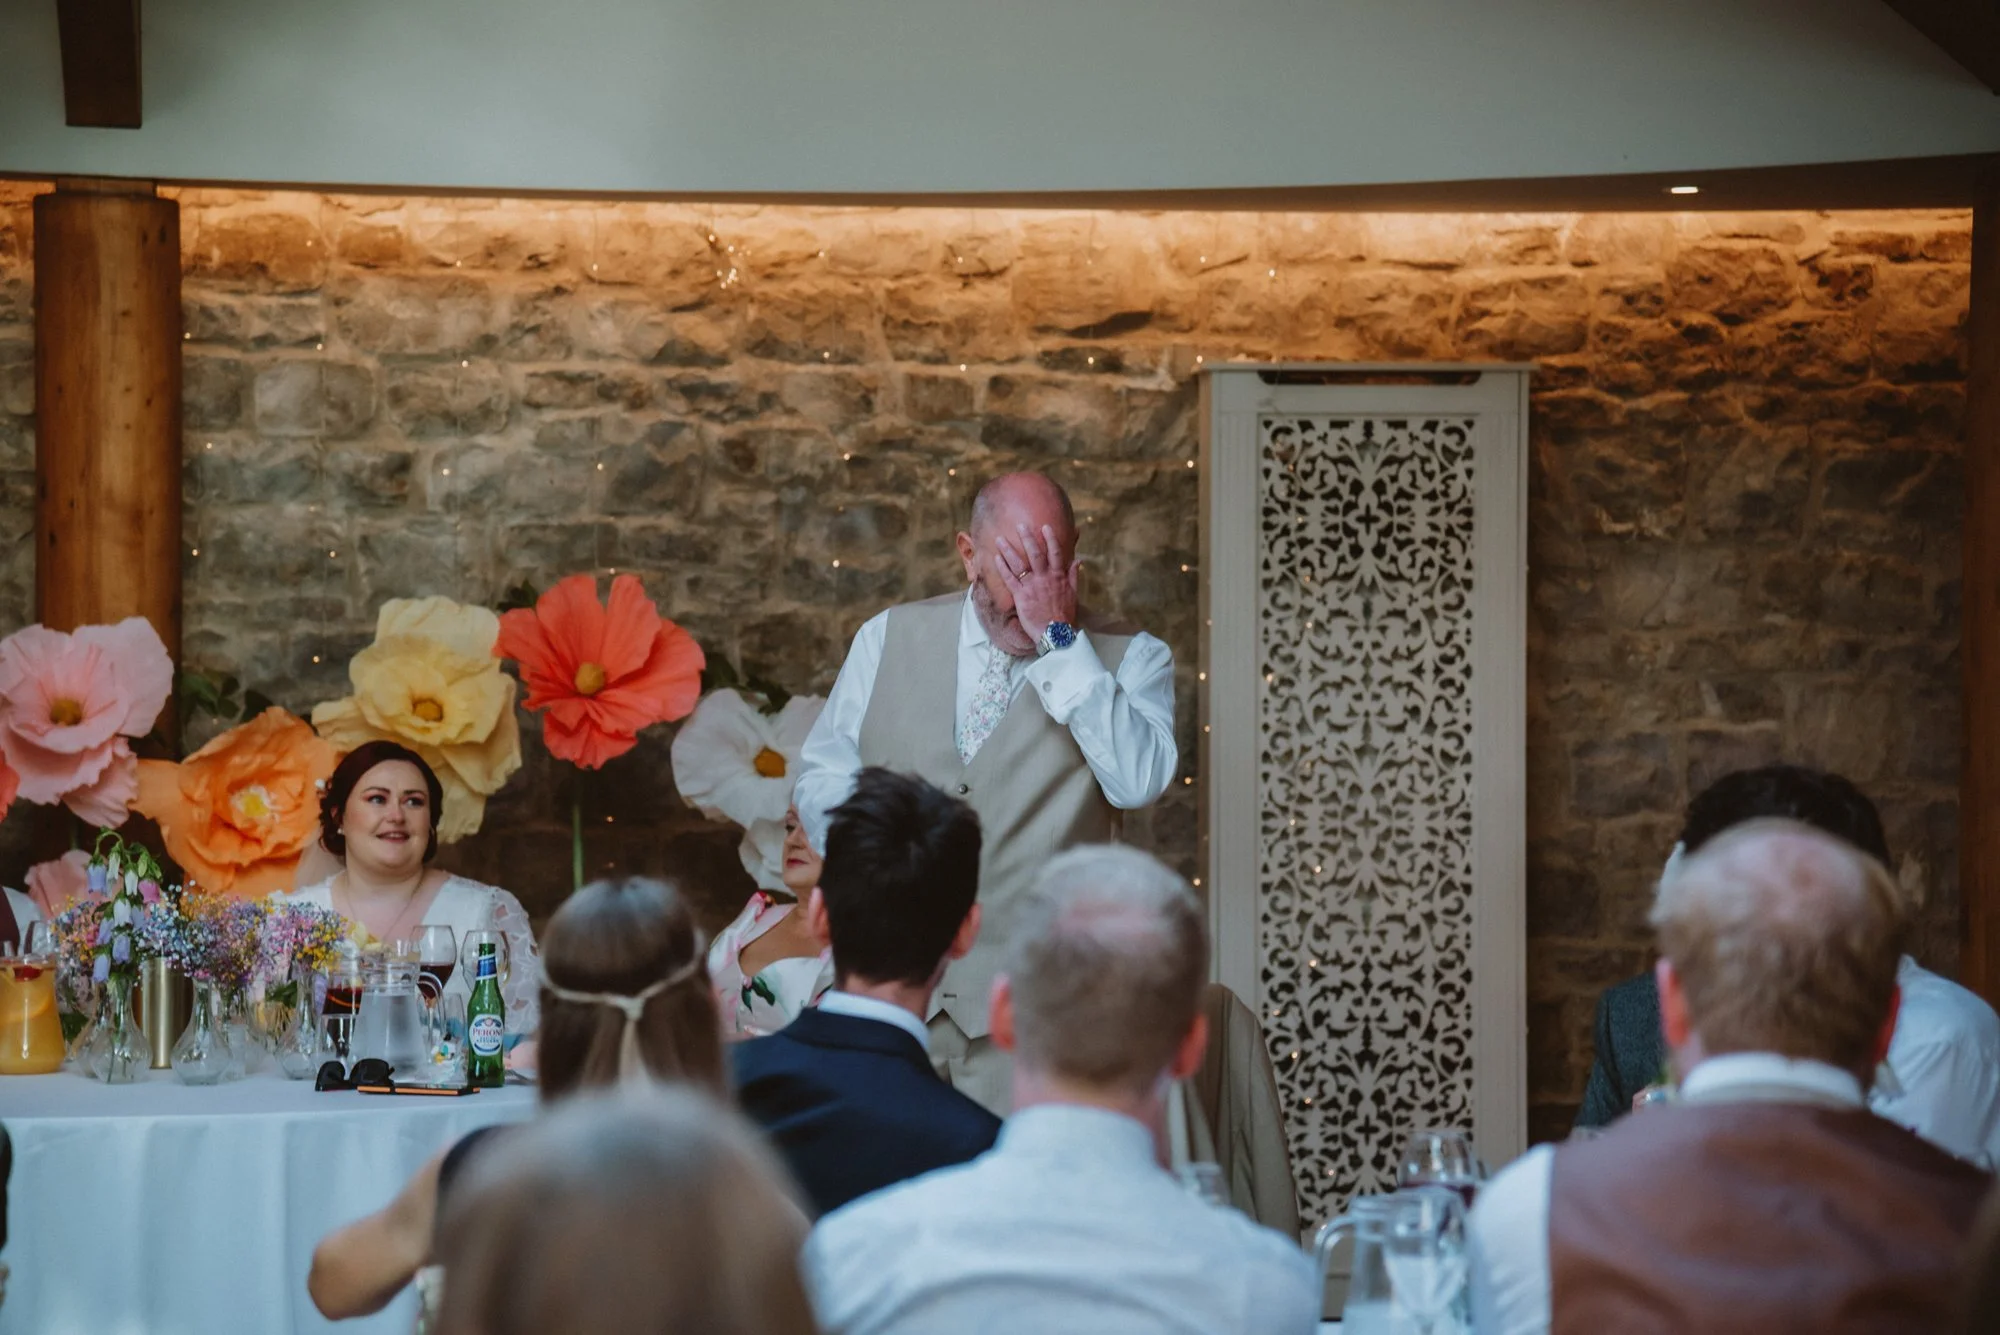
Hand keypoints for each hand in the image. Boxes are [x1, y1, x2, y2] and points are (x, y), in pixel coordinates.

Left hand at [996, 523, 1079, 643]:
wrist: (1055, 633)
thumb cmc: (1065, 615)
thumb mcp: (1073, 593)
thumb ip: (1074, 575)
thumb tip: (1078, 560)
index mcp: (1058, 577)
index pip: (1055, 553)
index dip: (1050, 539)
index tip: (1045, 527)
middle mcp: (1044, 578)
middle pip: (1035, 554)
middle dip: (1027, 538)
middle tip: (1020, 525)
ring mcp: (1032, 586)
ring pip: (1019, 564)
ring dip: (1008, 550)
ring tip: (1000, 538)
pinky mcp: (1020, 596)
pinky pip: (1010, 579)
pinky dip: (1002, 568)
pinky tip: (996, 558)